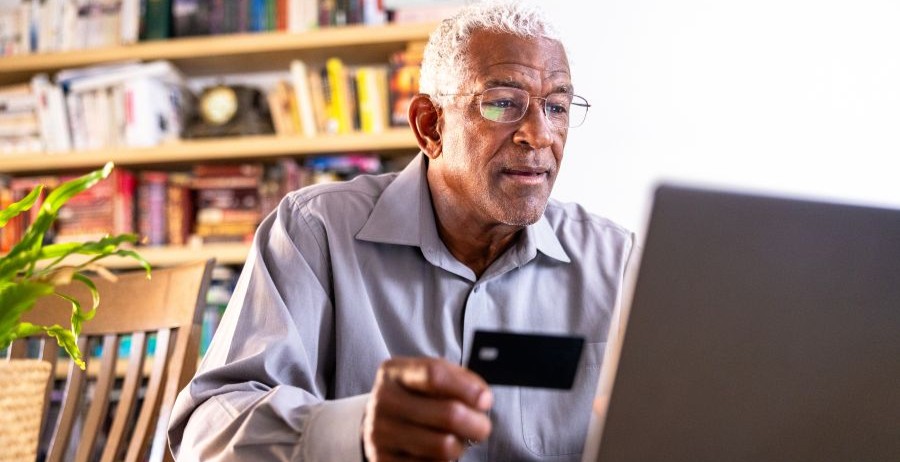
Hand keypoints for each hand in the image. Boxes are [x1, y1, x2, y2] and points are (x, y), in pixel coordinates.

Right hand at [362, 357, 492, 460]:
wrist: (376, 423)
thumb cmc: (413, 397)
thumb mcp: (427, 376)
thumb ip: (457, 379)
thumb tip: (482, 398)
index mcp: (394, 372)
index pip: (435, 375)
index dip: (468, 388)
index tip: (486, 400)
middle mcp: (384, 401)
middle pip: (449, 415)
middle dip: (477, 424)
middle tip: (482, 427)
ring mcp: (380, 433)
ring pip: (444, 446)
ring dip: (460, 446)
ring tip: (457, 440)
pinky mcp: (383, 461)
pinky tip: (437, 453)